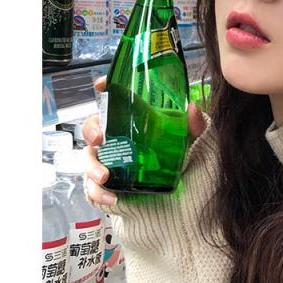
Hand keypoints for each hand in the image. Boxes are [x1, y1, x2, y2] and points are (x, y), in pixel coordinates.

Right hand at [83, 76, 207, 205]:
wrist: (179, 193)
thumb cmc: (178, 159)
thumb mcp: (188, 141)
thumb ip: (193, 126)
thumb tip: (193, 108)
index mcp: (132, 122)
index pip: (113, 102)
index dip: (104, 90)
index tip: (100, 85)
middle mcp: (117, 139)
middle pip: (94, 127)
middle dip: (91, 130)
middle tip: (99, 139)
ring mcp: (111, 161)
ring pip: (89, 158)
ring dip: (91, 166)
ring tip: (104, 176)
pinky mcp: (109, 183)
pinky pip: (95, 188)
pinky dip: (99, 193)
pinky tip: (112, 197)